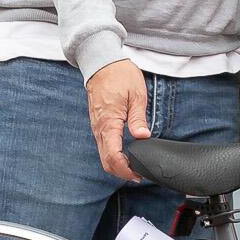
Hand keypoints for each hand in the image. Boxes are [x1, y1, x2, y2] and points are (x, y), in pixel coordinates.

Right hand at [85, 60, 149, 180]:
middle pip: (105, 160)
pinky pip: (102, 145)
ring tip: (134, 167)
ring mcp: (96, 126)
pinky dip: (112, 155)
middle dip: (121, 172)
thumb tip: (142, 136)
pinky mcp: (97, 123)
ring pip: (103, 154)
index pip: (113, 155)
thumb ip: (138, 118)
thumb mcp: (136, 95)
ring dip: (116, 165)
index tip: (138, 174)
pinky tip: (125, 154)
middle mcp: (99, 127)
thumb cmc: (119, 75)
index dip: (125, 169)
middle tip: (138, 176)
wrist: (102, 63)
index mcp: (109, 122)